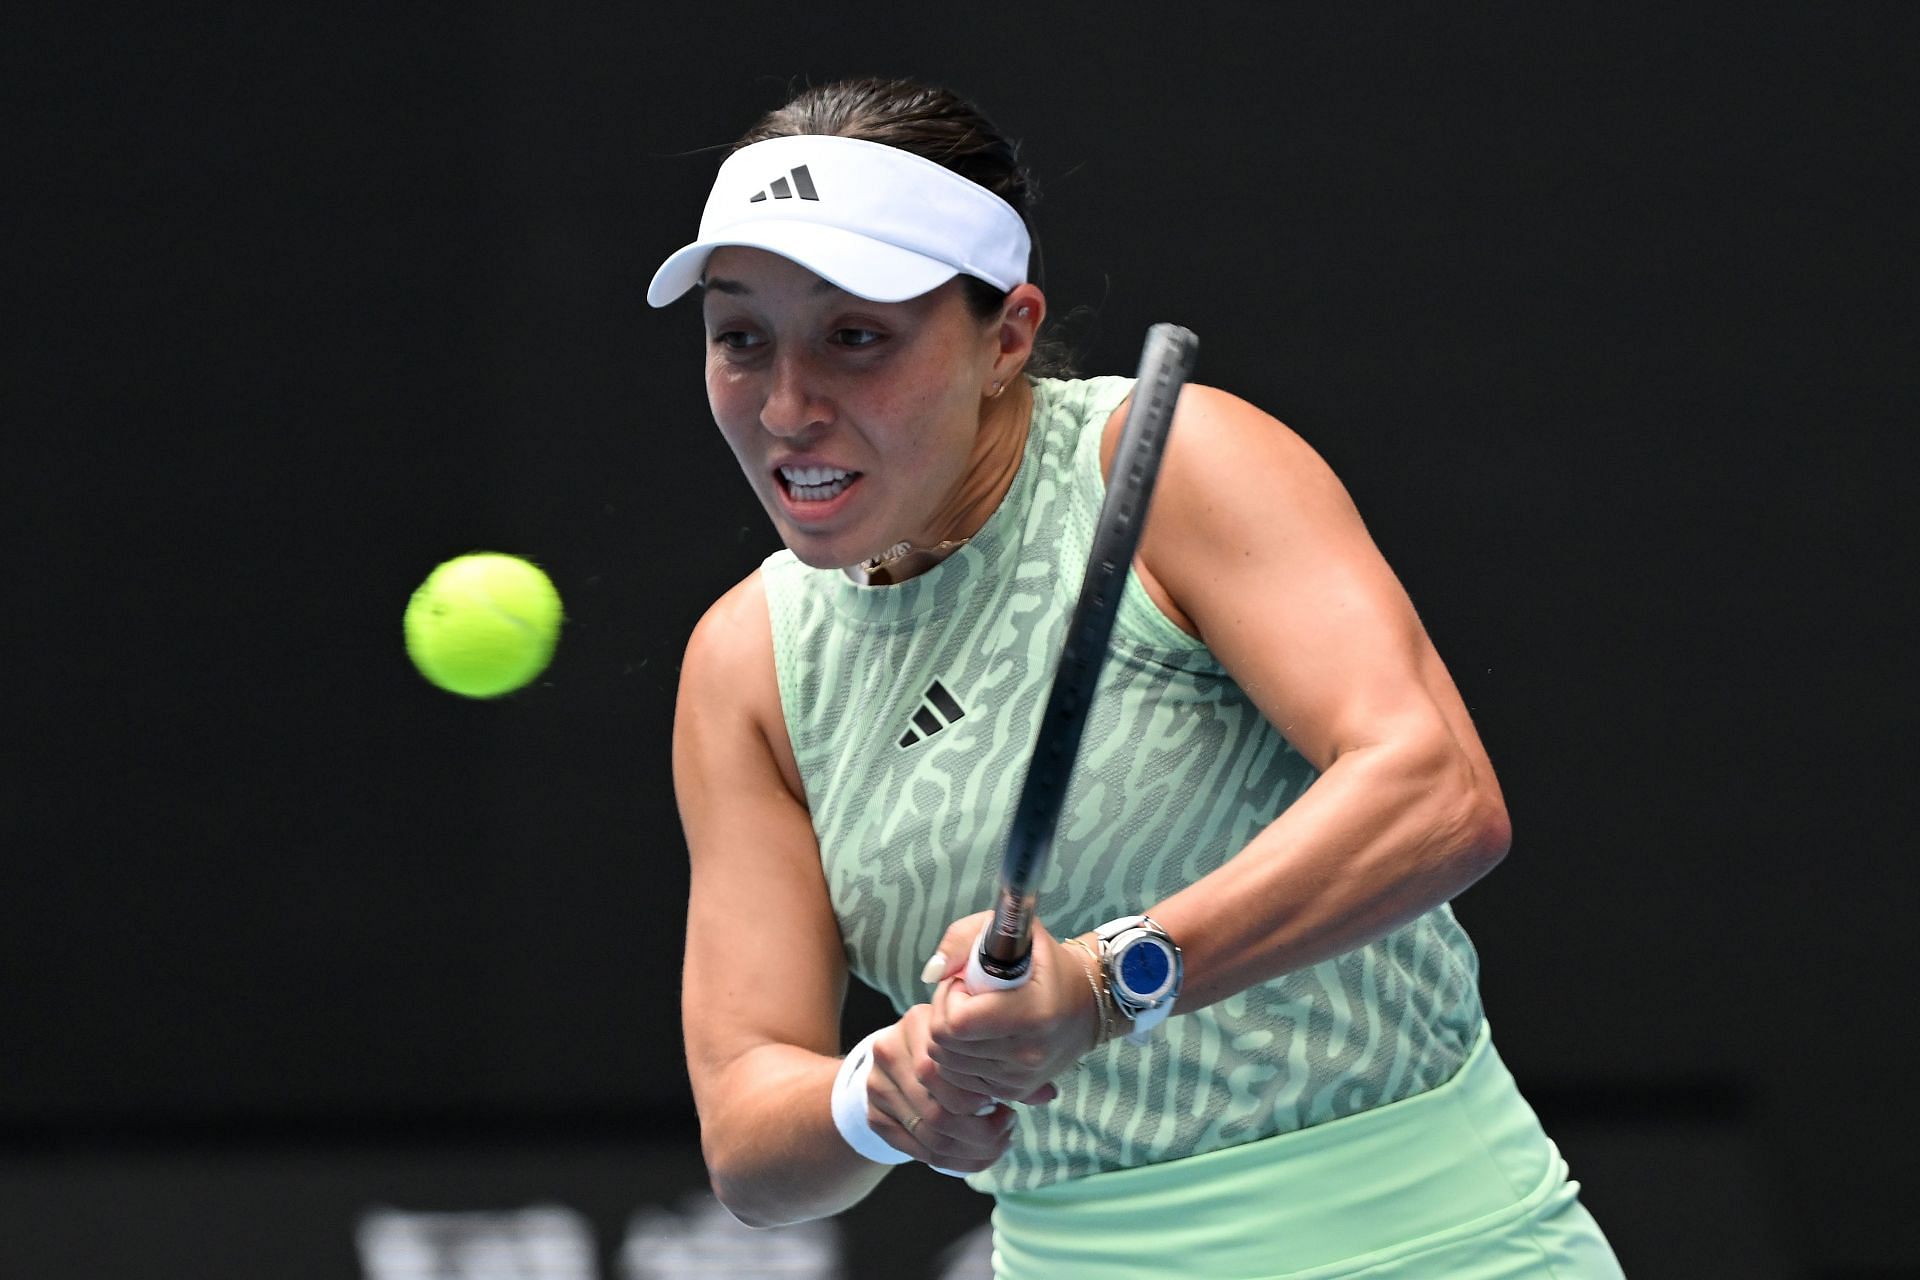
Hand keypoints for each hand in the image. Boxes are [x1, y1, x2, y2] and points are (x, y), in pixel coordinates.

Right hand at [863, 1004, 1018, 1172]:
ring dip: (971, 1151)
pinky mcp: (875, 1117)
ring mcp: (877, 1086)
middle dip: (982, 1132)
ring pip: (930, 1137)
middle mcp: (889, 1051)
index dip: (983, 1100)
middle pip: (939, 1111)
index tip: (1007, 1106)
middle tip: (1006, 1129)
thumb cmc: (950, 1048)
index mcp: (918, 1023)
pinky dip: (952, 1163)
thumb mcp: (974, 1045)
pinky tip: (974, 1155)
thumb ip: (1007, 1068)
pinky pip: (917, 1152)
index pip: (950, 1074)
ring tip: (996, 1143)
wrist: (899, 1056)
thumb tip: (1047, 1094)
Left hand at [922, 912, 1101, 1104]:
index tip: (967, 982)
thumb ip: (962, 939)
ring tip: (976, 1015)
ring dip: (950, 1036)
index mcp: (1032, 1013)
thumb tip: (931, 973)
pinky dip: (959, 1056)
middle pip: (945, 1045)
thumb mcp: (1010, 932)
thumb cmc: (1043, 961)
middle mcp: (1028, 1053)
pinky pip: (959, 1079)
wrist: (1087, 1001)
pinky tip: (980, 1036)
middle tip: (969, 997)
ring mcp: (1021, 1078)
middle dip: (945, 1014)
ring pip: (946, 1064)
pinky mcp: (1015, 1091)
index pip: (956, 1022)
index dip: (950, 997)